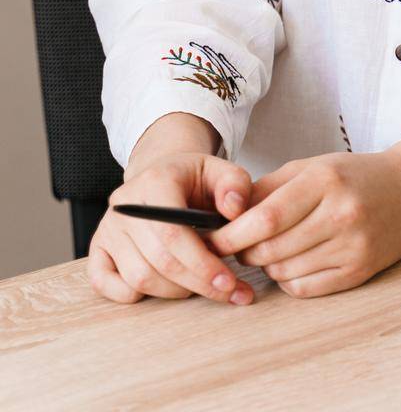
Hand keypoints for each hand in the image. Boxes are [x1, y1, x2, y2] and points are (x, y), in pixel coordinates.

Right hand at [88, 152, 255, 305]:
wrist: (162, 176)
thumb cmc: (194, 180)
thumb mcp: (221, 171)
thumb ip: (235, 184)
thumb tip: (234, 209)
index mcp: (155, 182)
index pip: (173, 233)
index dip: (202, 264)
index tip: (228, 282)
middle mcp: (124, 206)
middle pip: (158, 260)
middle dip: (197, 283)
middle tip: (226, 291)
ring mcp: (107, 229)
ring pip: (138, 278)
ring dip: (174, 291)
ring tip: (201, 285)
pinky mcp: (97, 248)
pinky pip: (105, 284)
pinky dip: (132, 295)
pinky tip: (163, 288)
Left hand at [207, 149, 400, 297]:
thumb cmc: (356, 175)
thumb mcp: (313, 166)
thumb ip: (269, 188)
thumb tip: (225, 214)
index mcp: (325, 181)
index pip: (266, 218)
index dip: (232, 234)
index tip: (212, 239)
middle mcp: (340, 214)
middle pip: (272, 248)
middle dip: (244, 252)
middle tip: (237, 246)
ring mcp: (353, 246)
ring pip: (285, 271)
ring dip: (267, 265)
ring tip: (270, 249)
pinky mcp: (360, 271)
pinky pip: (306, 288)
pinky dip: (289, 280)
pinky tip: (293, 262)